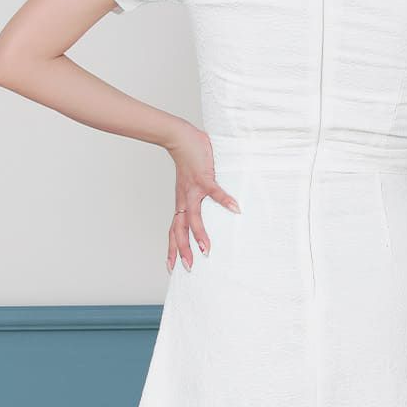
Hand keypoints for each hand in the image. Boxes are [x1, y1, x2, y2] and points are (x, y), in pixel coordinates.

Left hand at [165, 123, 240, 271]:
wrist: (179, 138)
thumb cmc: (187, 161)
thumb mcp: (189, 186)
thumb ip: (197, 197)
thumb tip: (212, 207)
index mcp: (181, 204)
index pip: (174, 231)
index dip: (172, 249)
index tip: (170, 267)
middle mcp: (184, 201)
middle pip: (180, 230)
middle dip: (182, 250)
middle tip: (188, 268)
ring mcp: (193, 191)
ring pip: (193, 217)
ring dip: (199, 235)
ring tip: (206, 250)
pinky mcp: (203, 178)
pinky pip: (215, 193)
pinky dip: (225, 201)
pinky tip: (236, 208)